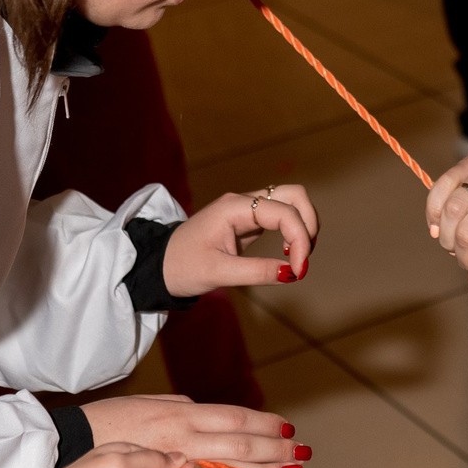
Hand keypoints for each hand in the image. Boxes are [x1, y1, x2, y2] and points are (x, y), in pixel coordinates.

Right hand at [84, 393, 307, 467]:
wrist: (68, 449)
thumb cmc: (109, 421)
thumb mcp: (148, 404)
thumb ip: (182, 409)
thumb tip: (209, 413)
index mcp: (181, 416)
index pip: (236, 420)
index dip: (267, 426)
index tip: (290, 430)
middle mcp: (183, 442)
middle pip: (240, 448)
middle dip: (276, 452)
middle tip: (302, 456)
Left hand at [162, 184, 316, 295]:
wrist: (159, 265)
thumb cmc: (182, 266)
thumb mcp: (218, 273)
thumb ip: (257, 272)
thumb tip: (293, 273)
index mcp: (235, 208)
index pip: (284, 212)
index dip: (300, 239)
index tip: (298, 271)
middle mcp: (244, 202)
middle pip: (294, 194)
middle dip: (308, 223)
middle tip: (303, 257)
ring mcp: (248, 209)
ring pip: (291, 202)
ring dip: (303, 226)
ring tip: (297, 256)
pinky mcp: (249, 220)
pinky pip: (282, 216)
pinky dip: (294, 231)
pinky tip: (287, 253)